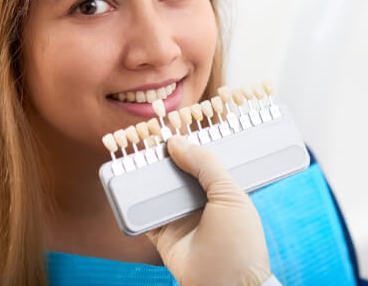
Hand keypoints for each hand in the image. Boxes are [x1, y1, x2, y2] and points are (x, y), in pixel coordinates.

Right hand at [145, 136, 270, 285]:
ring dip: (148, 174)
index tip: (173, 127)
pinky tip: (128, 182)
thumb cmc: (239, 240)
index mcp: (221, 188)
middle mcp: (200, 200)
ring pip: (160, 189)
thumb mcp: (228, 193)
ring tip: (135, 152)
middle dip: (165, 156)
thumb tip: (177, 142)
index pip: (202, 160)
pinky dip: (135, 202)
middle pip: (178, 172)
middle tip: (149, 136)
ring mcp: (181, 217)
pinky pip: (145, 214)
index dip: (188, 144)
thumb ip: (205, 164)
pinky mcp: (163, 234)